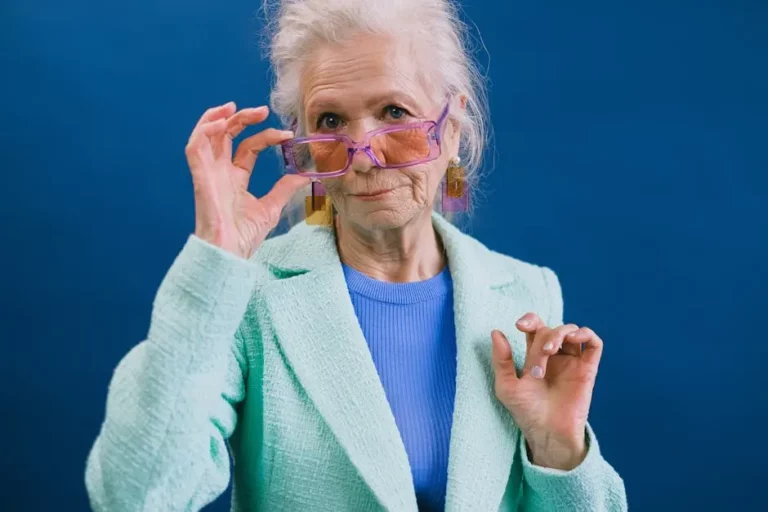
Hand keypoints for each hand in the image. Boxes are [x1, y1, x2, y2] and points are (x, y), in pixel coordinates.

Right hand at [185, 101, 309, 258]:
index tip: (287, 136)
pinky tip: (219, 124)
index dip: (265, 136)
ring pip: (205, 135)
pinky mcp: (200, 178)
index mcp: (235, 178)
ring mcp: (209, 174)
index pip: (248, 147)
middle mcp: (220, 172)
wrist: (230, 254)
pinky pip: (194, 148)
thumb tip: (306, 174)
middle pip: (226, 135)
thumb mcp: (271, 207)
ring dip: (217, 117)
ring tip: (233, 107)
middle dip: (242, 118)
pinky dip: (203, 132)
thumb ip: (286, 188)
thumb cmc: (243, 236)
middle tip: (262, 110)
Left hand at [490, 312, 603, 469]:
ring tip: (551, 350)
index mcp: (534, 356)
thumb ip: (501, 359)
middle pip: (550, 329)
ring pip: (571, 331)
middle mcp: (554, 356)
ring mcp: (572, 362)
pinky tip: (575, 339)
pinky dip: (586, 334)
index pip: (535, 327)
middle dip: (542, 338)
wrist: (547, 432)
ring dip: (561, 333)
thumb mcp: (506, 386)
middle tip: (538, 359)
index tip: (519, 326)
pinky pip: (594, 344)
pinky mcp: (588, 369)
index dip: (529, 320)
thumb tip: (496, 331)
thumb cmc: (526, 412)